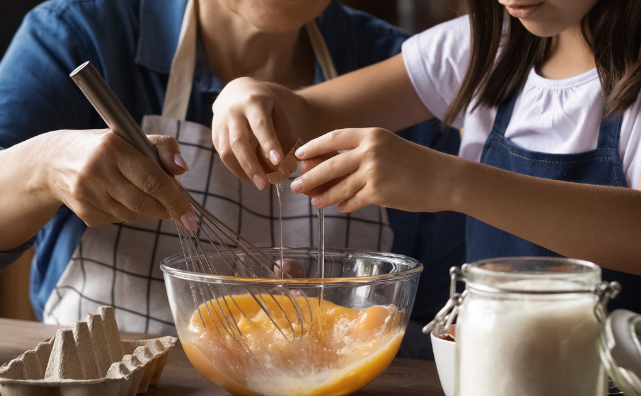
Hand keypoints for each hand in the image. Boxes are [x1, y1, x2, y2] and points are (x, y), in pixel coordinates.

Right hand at [42, 129, 197, 229]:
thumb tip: (182, 169)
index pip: (153, 181)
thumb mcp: (132, 137)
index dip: (176, 201)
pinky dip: (130, 213)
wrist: (53, 163)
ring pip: (134, 215)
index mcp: (113, 148)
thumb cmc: (104, 148)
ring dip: (149, 210)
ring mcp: (87, 195)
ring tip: (145, 193)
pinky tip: (121, 198)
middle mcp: (97, 172)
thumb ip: (163, 148)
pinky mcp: (84, 213)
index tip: (191, 218)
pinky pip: (120, 220)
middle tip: (176, 208)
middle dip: (166, 209)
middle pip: (145, 203)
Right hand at [212, 77, 298, 189]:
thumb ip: (285, 133)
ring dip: (243, 172)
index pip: (260, 125)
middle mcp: (233, 112)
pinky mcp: (215, 135)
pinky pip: (223, 156)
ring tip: (260, 184)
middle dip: (251, 166)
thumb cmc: (263, 104)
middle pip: (239, 142)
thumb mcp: (277, 110)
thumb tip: (293, 161)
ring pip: (226, 152)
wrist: (236, 91)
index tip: (278, 161)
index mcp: (253, 102)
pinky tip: (251, 176)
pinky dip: (237, 169)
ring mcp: (220, 123)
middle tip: (264, 185)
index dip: (268, 143)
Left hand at [290, 128, 458, 212]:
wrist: (445, 179)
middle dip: (309, 177)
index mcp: (372, 134)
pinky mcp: (378, 193)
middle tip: (296, 186)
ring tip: (313, 202)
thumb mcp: (389, 148)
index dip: (313, 147)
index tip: (300, 155)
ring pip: (338, 187)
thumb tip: (331, 169)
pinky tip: (339, 207)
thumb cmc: (418, 164)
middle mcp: (370, 151)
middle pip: (329, 165)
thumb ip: (362, 154)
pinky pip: (352, 201)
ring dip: (323, 196)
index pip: (334, 138)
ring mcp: (373, 172)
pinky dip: (344, 205)